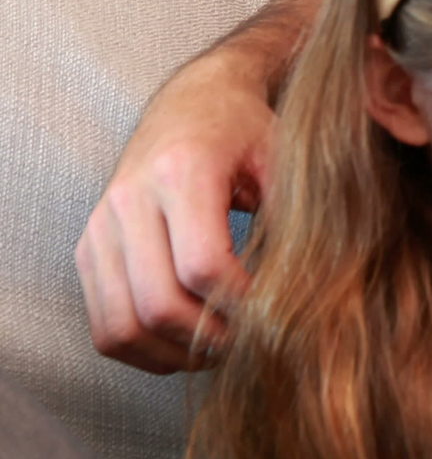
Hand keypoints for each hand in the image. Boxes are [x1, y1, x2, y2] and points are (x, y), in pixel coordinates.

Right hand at [75, 54, 278, 371]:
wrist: (193, 103)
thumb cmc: (248, 133)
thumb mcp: (284, 159)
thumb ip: (296, 217)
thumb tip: (315, 292)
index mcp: (182, 171)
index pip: (203, 266)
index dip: (244, 305)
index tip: (278, 314)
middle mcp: (129, 200)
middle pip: (158, 305)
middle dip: (211, 340)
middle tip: (253, 345)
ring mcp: (101, 228)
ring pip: (122, 326)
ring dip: (175, 355)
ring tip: (221, 350)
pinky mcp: (89, 251)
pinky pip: (104, 326)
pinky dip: (144, 351)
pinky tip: (186, 345)